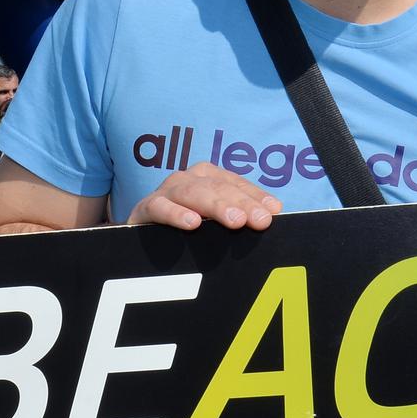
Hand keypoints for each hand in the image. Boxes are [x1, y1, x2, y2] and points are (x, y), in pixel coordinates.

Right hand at [126, 162, 281, 231]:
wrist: (142, 239)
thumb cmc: (187, 231)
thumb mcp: (214, 224)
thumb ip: (238, 219)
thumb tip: (270, 221)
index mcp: (209, 178)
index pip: (237, 184)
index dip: (256, 196)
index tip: (274, 212)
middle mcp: (188, 179)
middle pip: (218, 188)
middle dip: (242, 204)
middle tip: (260, 221)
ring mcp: (166, 192)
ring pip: (192, 193)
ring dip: (215, 206)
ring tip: (235, 221)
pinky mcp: (145, 208)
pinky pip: (160, 207)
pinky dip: (176, 214)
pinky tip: (192, 224)